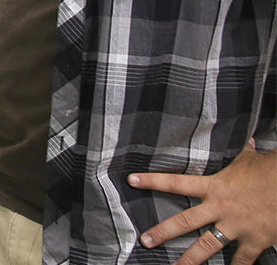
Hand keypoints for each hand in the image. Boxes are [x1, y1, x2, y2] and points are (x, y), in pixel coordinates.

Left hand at [129, 139, 276, 264]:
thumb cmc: (269, 171)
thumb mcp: (249, 160)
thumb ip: (242, 154)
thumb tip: (247, 141)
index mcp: (215, 186)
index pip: (176, 182)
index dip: (152, 181)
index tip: (132, 181)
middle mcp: (220, 208)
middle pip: (185, 222)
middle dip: (163, 232)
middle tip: (145, 241)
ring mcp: (236, 226)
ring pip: (207, 246)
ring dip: (190, 260)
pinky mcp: (255, 240)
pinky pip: (242, 260)